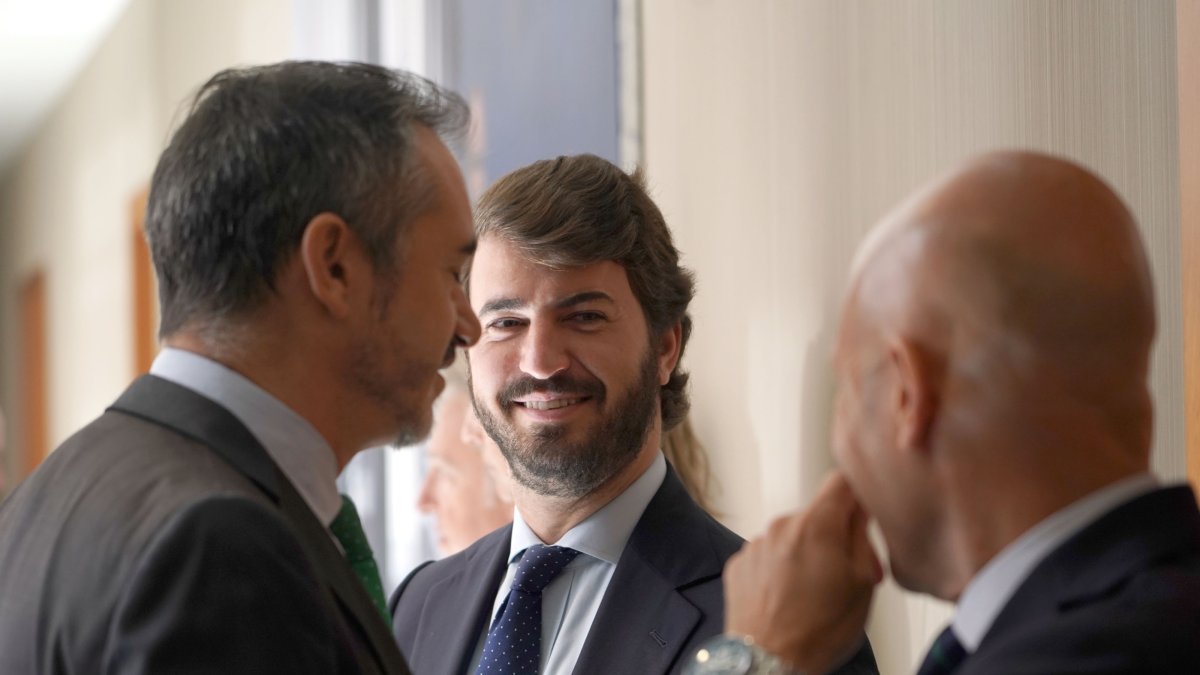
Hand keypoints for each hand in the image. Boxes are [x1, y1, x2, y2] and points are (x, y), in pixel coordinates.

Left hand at [724, 471, 882, 673]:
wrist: (769, 662)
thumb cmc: (818, 630)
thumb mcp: (864, 583)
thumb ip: (862, 536)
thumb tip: (859, 509)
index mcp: (816, 525)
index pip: (840, 480)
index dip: (856, 492)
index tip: (862, 511)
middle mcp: (781, 526)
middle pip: (815, 515)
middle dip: (831, 536)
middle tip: (841, 575)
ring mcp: (756, 544)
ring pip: (790, 537)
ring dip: (802, 554)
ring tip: (810, 594)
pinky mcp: (738, 564)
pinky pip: (767, 556)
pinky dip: (778, 570)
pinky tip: (786, 598)